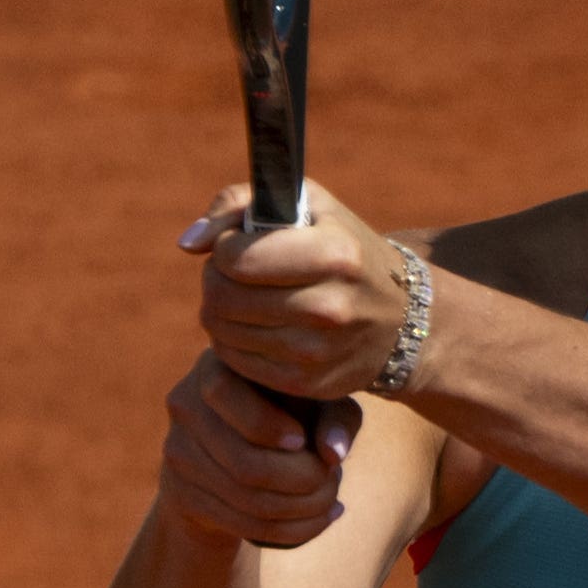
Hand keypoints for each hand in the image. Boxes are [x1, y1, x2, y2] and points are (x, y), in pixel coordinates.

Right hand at [155, 354, 354, 548]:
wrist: (239, 447)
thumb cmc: (292, 412)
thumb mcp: (321, 405)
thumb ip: (336, 419)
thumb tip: (334, 454)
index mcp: (215, 367)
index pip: (223, 394)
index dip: (266, 424)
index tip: (302, 440)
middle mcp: (185, 404)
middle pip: (243, 462)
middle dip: (302, 481)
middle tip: (333, 481)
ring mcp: (177, 451)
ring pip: (245, 499)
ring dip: (301, 511)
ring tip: (333, 502)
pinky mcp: (181, 491)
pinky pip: (239, 522)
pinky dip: (288, 530)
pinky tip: (320, 520)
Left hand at [186, 179, 405, 408]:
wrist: (400, 322)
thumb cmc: (343, 250)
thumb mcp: (308, 206)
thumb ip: (239, 204)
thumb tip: (188, 243)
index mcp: (335, 255)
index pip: (236, 257)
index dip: (224, 247)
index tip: (239, 244)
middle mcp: (329, 307)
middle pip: (223, 296)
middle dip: (215, 279)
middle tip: (232, 273)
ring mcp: (316, 352)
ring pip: (222, 330)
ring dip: (220, 310)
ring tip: (243, 297)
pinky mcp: (304, 383)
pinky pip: (234, 361)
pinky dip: (232, 341)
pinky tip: (253, 325)